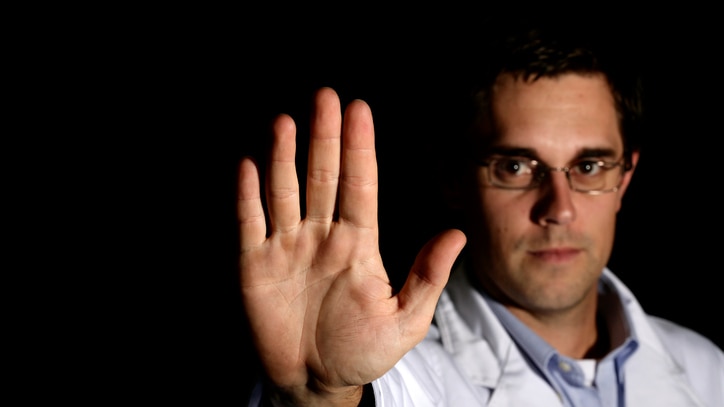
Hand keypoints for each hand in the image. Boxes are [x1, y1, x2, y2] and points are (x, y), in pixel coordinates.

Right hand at [238, 87, 465, 404]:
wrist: (315, 382)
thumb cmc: (361, 351)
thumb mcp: (405, 320)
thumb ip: (427, 276)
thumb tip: (457, 234)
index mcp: (357, 242)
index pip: (359, 184)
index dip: (359, 147)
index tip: (359, 108)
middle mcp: (321, 235)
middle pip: (321, 176)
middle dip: (324, 137)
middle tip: (325, 97)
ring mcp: (286, 247)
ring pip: (283, 191)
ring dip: (283, 157)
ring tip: (286, 121)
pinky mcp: (254, 265)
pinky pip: (249, 223)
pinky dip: (247, 195)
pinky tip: (249, 164)